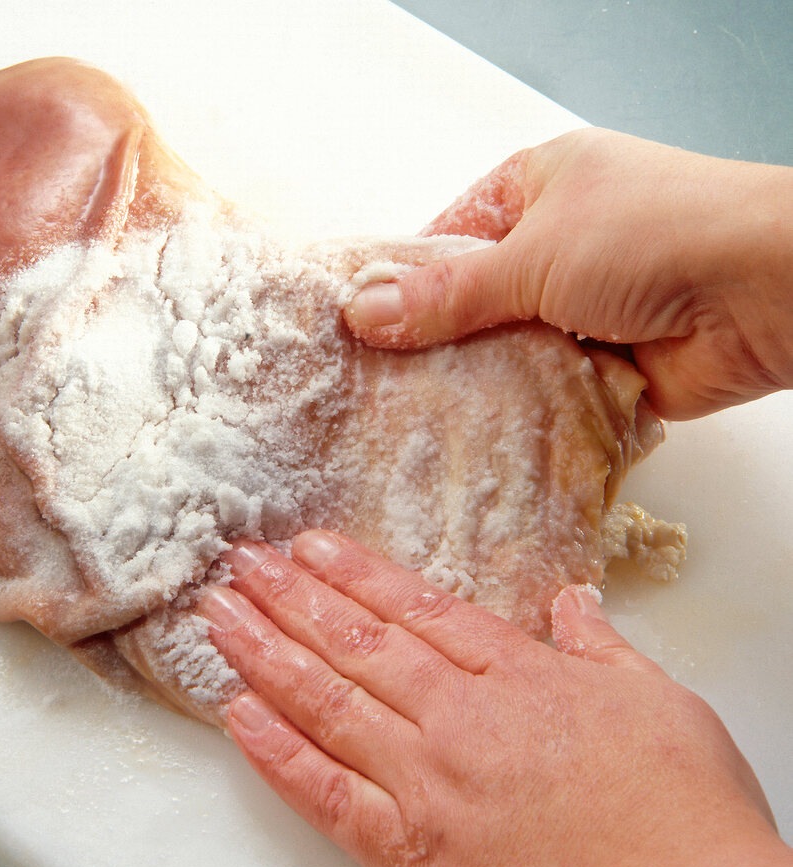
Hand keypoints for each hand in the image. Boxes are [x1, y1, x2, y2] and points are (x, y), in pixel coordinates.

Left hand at [199, 532, 792, 866]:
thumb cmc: (688, 819)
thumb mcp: (663, 705)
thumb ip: (602, 648)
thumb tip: (574, 602)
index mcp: (517, 678)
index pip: (416, 609)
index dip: (355, 573)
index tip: (308, 546)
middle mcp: (460, 722)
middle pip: (356, 644)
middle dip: (290, 598)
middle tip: (239, 564)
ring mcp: (428, 787)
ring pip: (328, 704)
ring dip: (265, 654)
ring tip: (220, 616)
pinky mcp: (412, 856)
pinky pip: (327, 796)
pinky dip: (276, 752)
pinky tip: (236, 712)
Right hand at [344, 128, 792, 419]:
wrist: (769, 292)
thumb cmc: (657, 235)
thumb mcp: (533, 254)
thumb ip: (448, 294)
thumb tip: (363, 313)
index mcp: (535, 190)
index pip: (445, 238)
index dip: (399, 281)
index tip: (353, 328)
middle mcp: (554, 248)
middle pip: (468, 303)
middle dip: (430, 343)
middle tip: (369, 387)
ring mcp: (577, 311)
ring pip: (500, 354)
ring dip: (472, 383)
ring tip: (404, 421)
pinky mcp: (598, 369)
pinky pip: (537, 394)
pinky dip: (513, 414)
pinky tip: (466, 439)